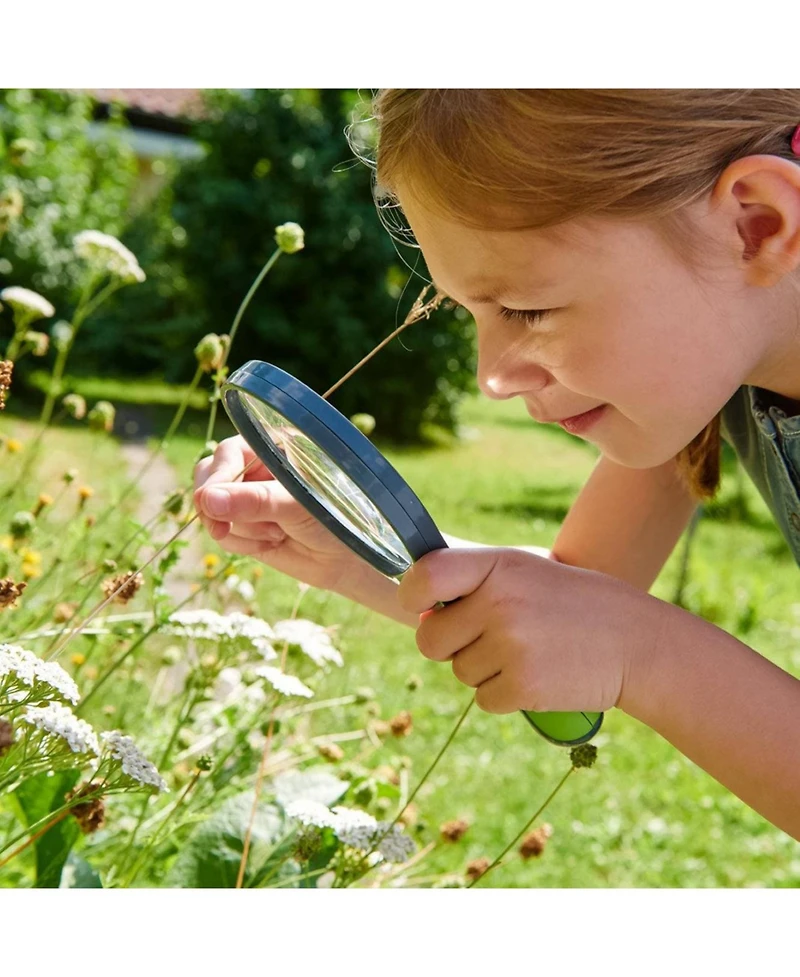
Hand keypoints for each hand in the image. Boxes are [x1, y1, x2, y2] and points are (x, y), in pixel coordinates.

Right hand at [193, 436, 374, 594]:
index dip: (217, 478)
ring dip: (241, 530)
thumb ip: (256, 501)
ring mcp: (248, 496)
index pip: (228, 452)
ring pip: (212, 510)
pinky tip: (272, 543)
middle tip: (223, 529)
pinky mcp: (245, 524)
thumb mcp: (300, 505)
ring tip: (279, 534)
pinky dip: (241, 544)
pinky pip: (223, 533)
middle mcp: (257, 467)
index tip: (211, 504)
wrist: (349, 559)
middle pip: (209, 476)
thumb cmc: (337, 520)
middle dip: (219, 508)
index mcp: (275, 446)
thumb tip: (208, 499)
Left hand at [397, 546, 664, 713]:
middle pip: (430, 640)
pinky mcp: (524, 686)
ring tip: (528, 652)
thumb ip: (474, 584)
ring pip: (459, 672)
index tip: (423, 605)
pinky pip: (483, 700)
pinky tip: (538, 674)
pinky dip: (504, 694)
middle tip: (488, 638)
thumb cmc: (572, 604)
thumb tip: (421, 615)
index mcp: (498, 566)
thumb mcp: (525, 573)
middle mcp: (500, 602)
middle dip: (449, 645)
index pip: (426, 576)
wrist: (637, 642)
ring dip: (484, 671)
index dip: (413, 595)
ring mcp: (511, 645)